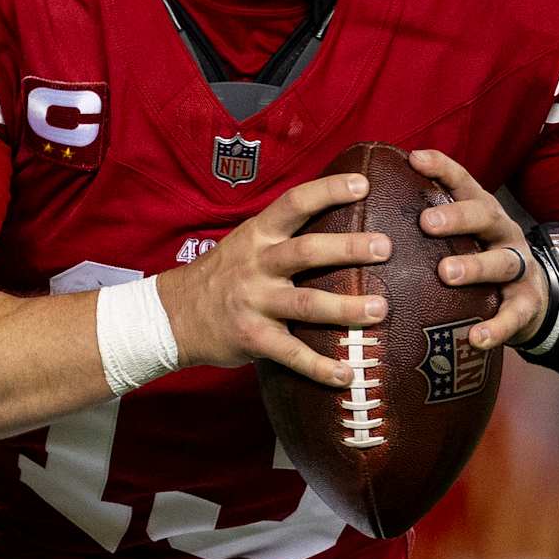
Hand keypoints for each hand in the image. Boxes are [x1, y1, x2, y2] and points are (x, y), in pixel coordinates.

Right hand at [158, 171, 390, 387]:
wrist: (173, 316)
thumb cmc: (223, 276)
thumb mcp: (246, 243)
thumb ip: (285, 235)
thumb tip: (340, 220)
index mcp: (258, 235)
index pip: (295, 203)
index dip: (328, 190)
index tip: (363, 184)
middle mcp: (257, 265)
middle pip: (307, 251)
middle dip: (349, 248)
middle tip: (385, 247)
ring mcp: (255, 303)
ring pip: (306, 303)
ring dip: (346, 308)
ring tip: (380, 309)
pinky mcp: (253, 339)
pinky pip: (291, 354)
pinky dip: (320, 367)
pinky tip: (346, 375)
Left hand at [408, 147, 551, 350]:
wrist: (530, 301)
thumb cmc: (479, 262)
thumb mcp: (460, 239)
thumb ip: (427, 227)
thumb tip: (364, 217)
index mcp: (483, 213)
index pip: (464, 183)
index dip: (442, 169)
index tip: (414, 159)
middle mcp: (503, 233)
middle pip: (486, 216)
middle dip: (458, 216)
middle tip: (426, 223)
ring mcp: (520, 267)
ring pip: (502, 261)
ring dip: (475, 266)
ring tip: (446, 274)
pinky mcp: (527, 303)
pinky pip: (514, 315)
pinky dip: (497, 327)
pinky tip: (476, 338)